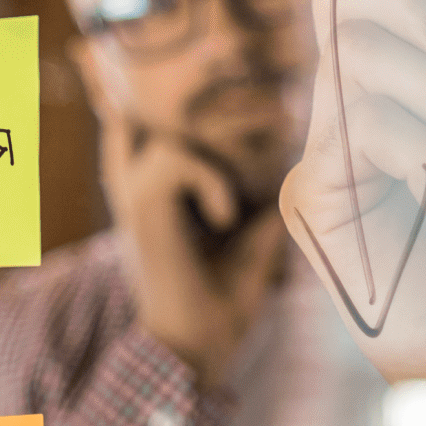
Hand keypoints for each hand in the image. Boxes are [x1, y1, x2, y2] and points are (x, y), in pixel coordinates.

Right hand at [96, 104, 289, 389]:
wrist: (197, 352)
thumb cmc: (221, 310)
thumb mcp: (252, 251)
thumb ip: (265, 213)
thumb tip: (299, 178)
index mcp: (154, 206)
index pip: (128, 140)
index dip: (126, 106)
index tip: (125, 73)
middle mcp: (137, 199)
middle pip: (128, 125)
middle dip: (155, 100)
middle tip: (200, 80)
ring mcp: (135, 204)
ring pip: (164, 139)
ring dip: (209, 164)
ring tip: (227, 211)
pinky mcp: (144, 213)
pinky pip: (174, 160)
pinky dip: (209, 181)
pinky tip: (222, 220)